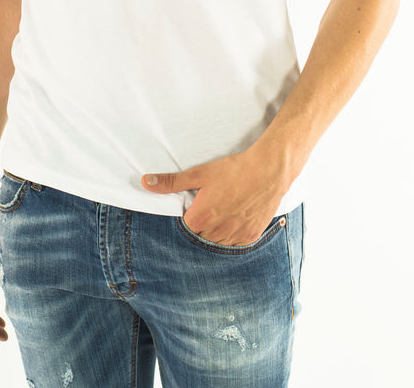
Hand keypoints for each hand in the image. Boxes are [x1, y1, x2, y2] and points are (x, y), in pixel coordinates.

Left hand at [142, 150, 285, 246]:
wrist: (267, 170)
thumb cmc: (232, 170)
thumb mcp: (199, 173)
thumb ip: (171, 182)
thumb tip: (146, 182)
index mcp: (201, 219)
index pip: (185, 229)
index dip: (190, 216)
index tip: (196, 205)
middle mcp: (217, 232)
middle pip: (201, 237)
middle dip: (203, 225)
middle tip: (211, 206)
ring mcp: (235, 236)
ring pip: (219, 242)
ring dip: (217, 231)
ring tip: (224, 211)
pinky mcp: (251, 236)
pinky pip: (236, 243)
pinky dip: (234, 234)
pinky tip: (236, 217)